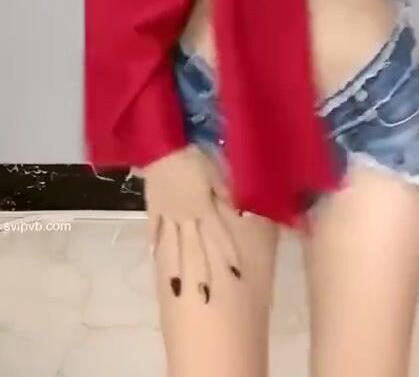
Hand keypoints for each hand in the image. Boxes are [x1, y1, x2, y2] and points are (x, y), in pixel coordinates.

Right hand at [142, 143, 242, 302]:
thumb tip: (240, 211)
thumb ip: (226, 194)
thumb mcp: (214, 174)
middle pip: (194, 248)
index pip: (218, 235)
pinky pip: (154, 228)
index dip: (227, 254)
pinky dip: (154, 242)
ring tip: (176, 288)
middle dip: (200, 272)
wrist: (162, 148)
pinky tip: (153, 255)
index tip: (235, 274)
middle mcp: (185, 218)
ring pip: (173, 244)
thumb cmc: (193, 158)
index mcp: (202, 209)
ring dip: (175, 266)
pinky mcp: (154, 209)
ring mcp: (167, 215)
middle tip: (204, 295)